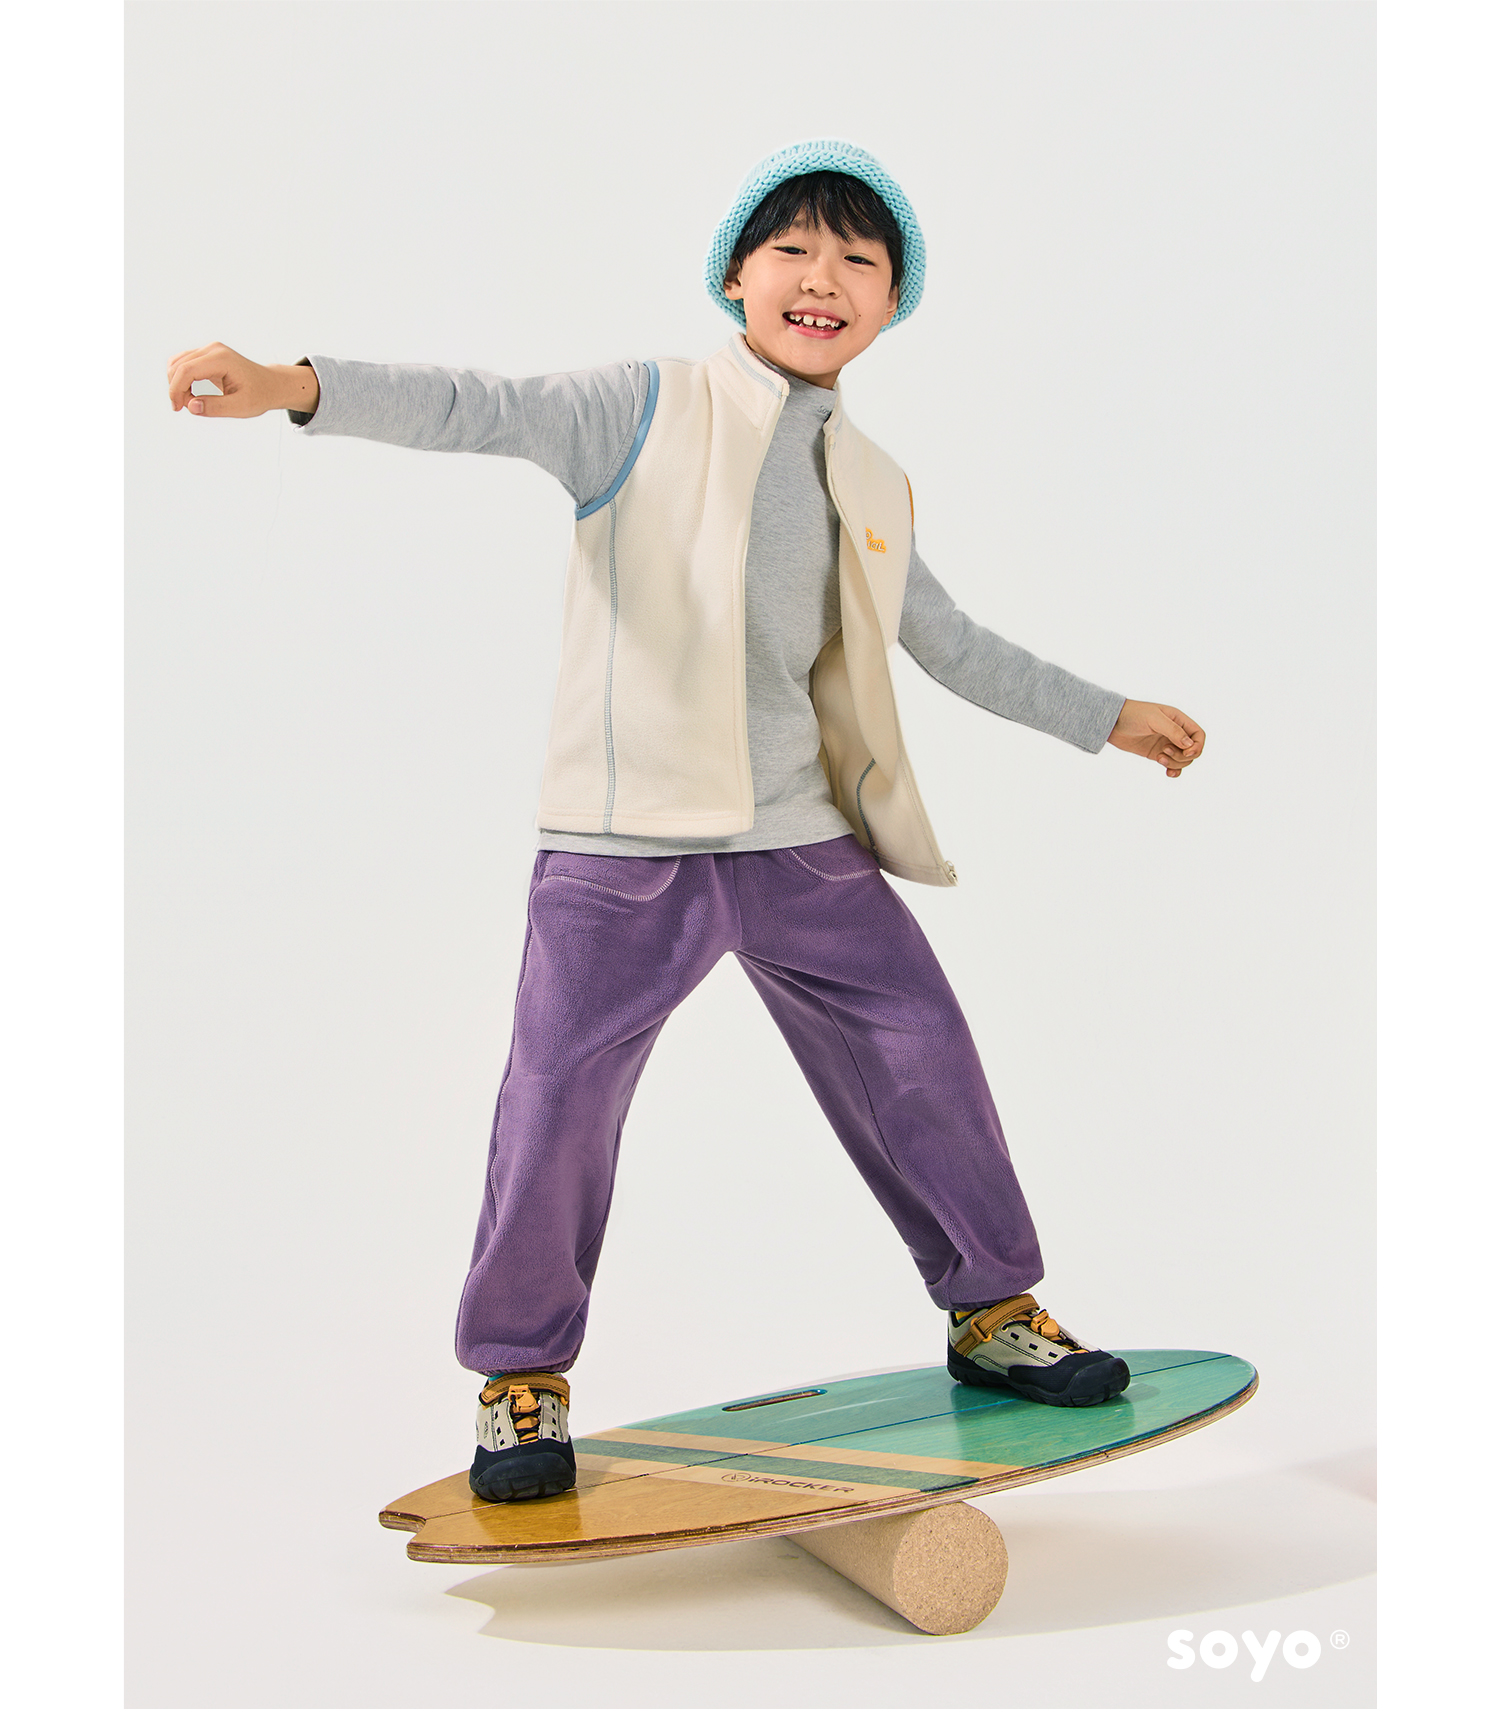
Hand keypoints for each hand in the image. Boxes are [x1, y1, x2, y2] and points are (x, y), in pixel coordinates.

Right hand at [166, 342, 317, 417]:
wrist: (270, 385)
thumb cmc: (259, 395)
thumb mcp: (241, 407)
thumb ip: (216, 407)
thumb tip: (190, 407)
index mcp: (222, 359)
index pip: (187, 370)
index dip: (176, 390)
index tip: (177, 408)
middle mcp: (213, 349)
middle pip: (178, 365)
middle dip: (175, 389)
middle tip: (187, 408)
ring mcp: (209, 350)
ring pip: (177, 363)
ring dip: (177, 384)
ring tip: (193, 402)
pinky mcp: (206, 355)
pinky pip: (183, 364)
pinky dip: (182, 380)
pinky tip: (193, 394)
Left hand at [1106, 700, 1204, 777]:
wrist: (1113, 723)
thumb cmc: (1133, 714)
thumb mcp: (1154, 719)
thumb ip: (1173, 731)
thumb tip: (1189, 744)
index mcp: (1179, 720)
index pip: (1199, 735)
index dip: (1197, 746)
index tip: (1186, 752)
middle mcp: (1175, 732)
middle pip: (1192, 751)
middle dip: (1182, 756)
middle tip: (1164, 751)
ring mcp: (1167, 744)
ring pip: (1183, 760)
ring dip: (1175, 763)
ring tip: (1159, 758)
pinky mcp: (1157, 754)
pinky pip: (1172, 765)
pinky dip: (1174, 771)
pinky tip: (1168, 773)